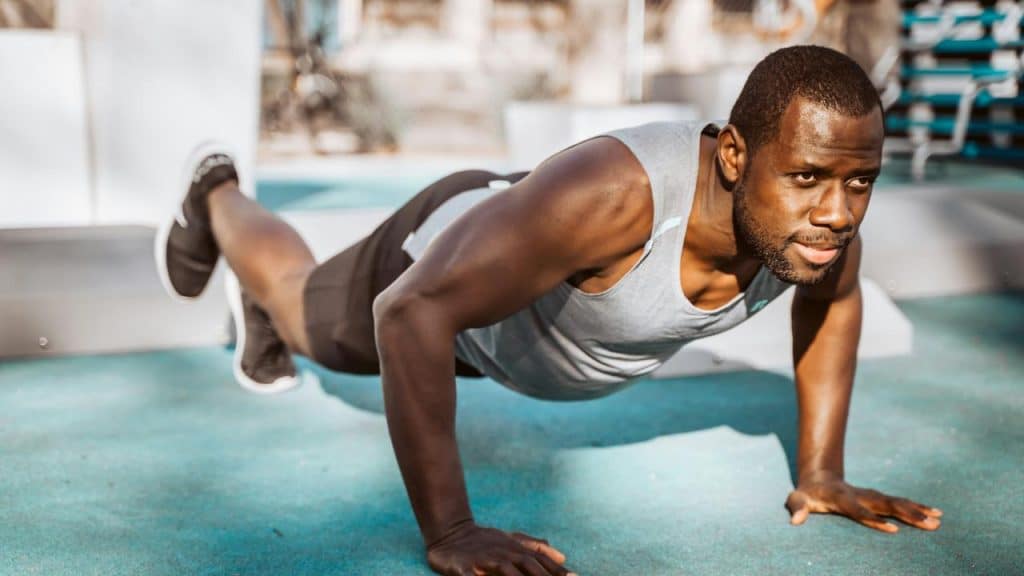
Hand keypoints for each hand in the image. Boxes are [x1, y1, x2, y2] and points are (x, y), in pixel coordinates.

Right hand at [426, 521, 575, 575]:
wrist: (450, 533)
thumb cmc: (486, 541)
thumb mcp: (512, 541)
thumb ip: (536, 548)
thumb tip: (563, 556)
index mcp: (516, 549)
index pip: (542, 563)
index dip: (558, 572)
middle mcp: (503, 554)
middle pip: (529, 568)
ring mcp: (484, 561)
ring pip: (506, 572)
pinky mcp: (463, 568)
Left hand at [786, 475, 942, 532]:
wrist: (818, 478)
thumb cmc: (806, 494)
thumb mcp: (797, 499)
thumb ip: (796, 508)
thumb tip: (796, 521)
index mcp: (841, 498)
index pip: (858, 511)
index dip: (873, 519)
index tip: (893, 529)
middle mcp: (860, 495)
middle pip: (885, 505)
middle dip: (908, 515)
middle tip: (929, 524)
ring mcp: (870, 495)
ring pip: (896, 503)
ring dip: (917, 511)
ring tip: (938, 521)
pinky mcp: (878, 498)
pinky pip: (899, 503)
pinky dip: (917, 507)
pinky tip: (935, 514)